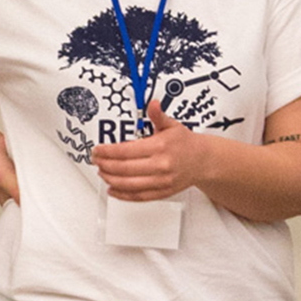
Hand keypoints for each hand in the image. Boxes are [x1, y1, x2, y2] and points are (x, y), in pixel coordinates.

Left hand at [92, 100, 214, 201]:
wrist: (204, 161)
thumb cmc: (186, 144)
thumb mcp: (172, 125)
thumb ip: (157, 116)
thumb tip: (152, 104)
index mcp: (160, 147)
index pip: (126, 151)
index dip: (108, 152)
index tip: (98, 150)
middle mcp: (161, 165)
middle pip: (124, 168)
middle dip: (105, 165)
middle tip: (96, 161)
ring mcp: (161, 181)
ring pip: (129, 184)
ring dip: (111, 179)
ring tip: (102, 173)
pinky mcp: (162, 192)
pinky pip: (139, 196)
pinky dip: (123, 195)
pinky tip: (113, 189)